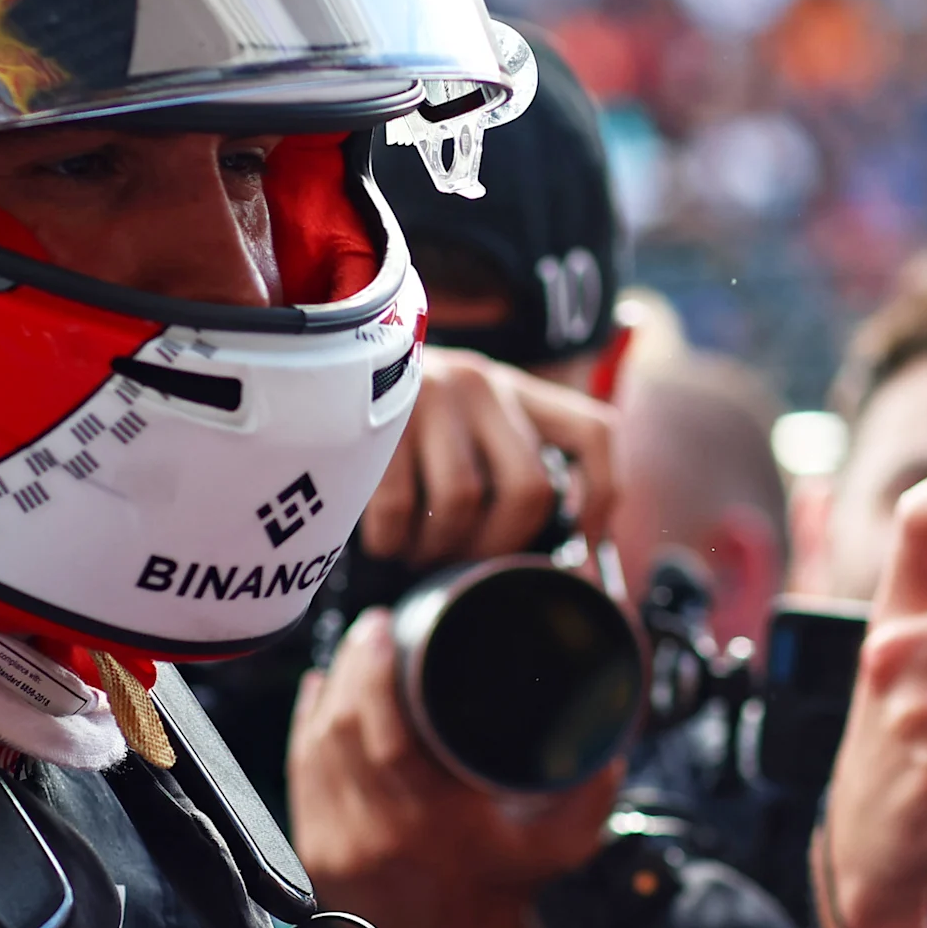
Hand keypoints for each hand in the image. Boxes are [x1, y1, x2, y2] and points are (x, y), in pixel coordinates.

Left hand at [284, 606, 618, 927]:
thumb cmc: (506, 891)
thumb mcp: (561, 843)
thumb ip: (592, 791)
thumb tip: (613, 738)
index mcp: (429, 824)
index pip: (381, 733)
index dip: (372, 672)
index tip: (383, 629)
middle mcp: (373, 834)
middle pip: (340, 729)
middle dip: (350, 667)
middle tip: (371, 629)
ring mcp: (335, 845)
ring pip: (313, 748)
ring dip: (328, 692)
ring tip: (350, 653)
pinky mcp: (313, 851)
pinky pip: (297, 774)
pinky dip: (304, 727)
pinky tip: (316, 693)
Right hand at [366, 348, 618, 566]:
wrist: (322, 365)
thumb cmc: (404, 418)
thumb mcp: (466, 419)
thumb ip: (507, 461)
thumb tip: (560, 558)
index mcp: (516, 389)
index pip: (594, 432)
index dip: (604, 494)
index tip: (587, 541)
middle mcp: (481, 384)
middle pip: (528, 488)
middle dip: (500, 545)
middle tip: (468, 561)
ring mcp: (429, 397)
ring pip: (463, 502)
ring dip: (440, 548)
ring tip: (420, 553)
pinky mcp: (377, 419)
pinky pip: (400, 509)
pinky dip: (393, 542)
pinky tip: (385, 541)